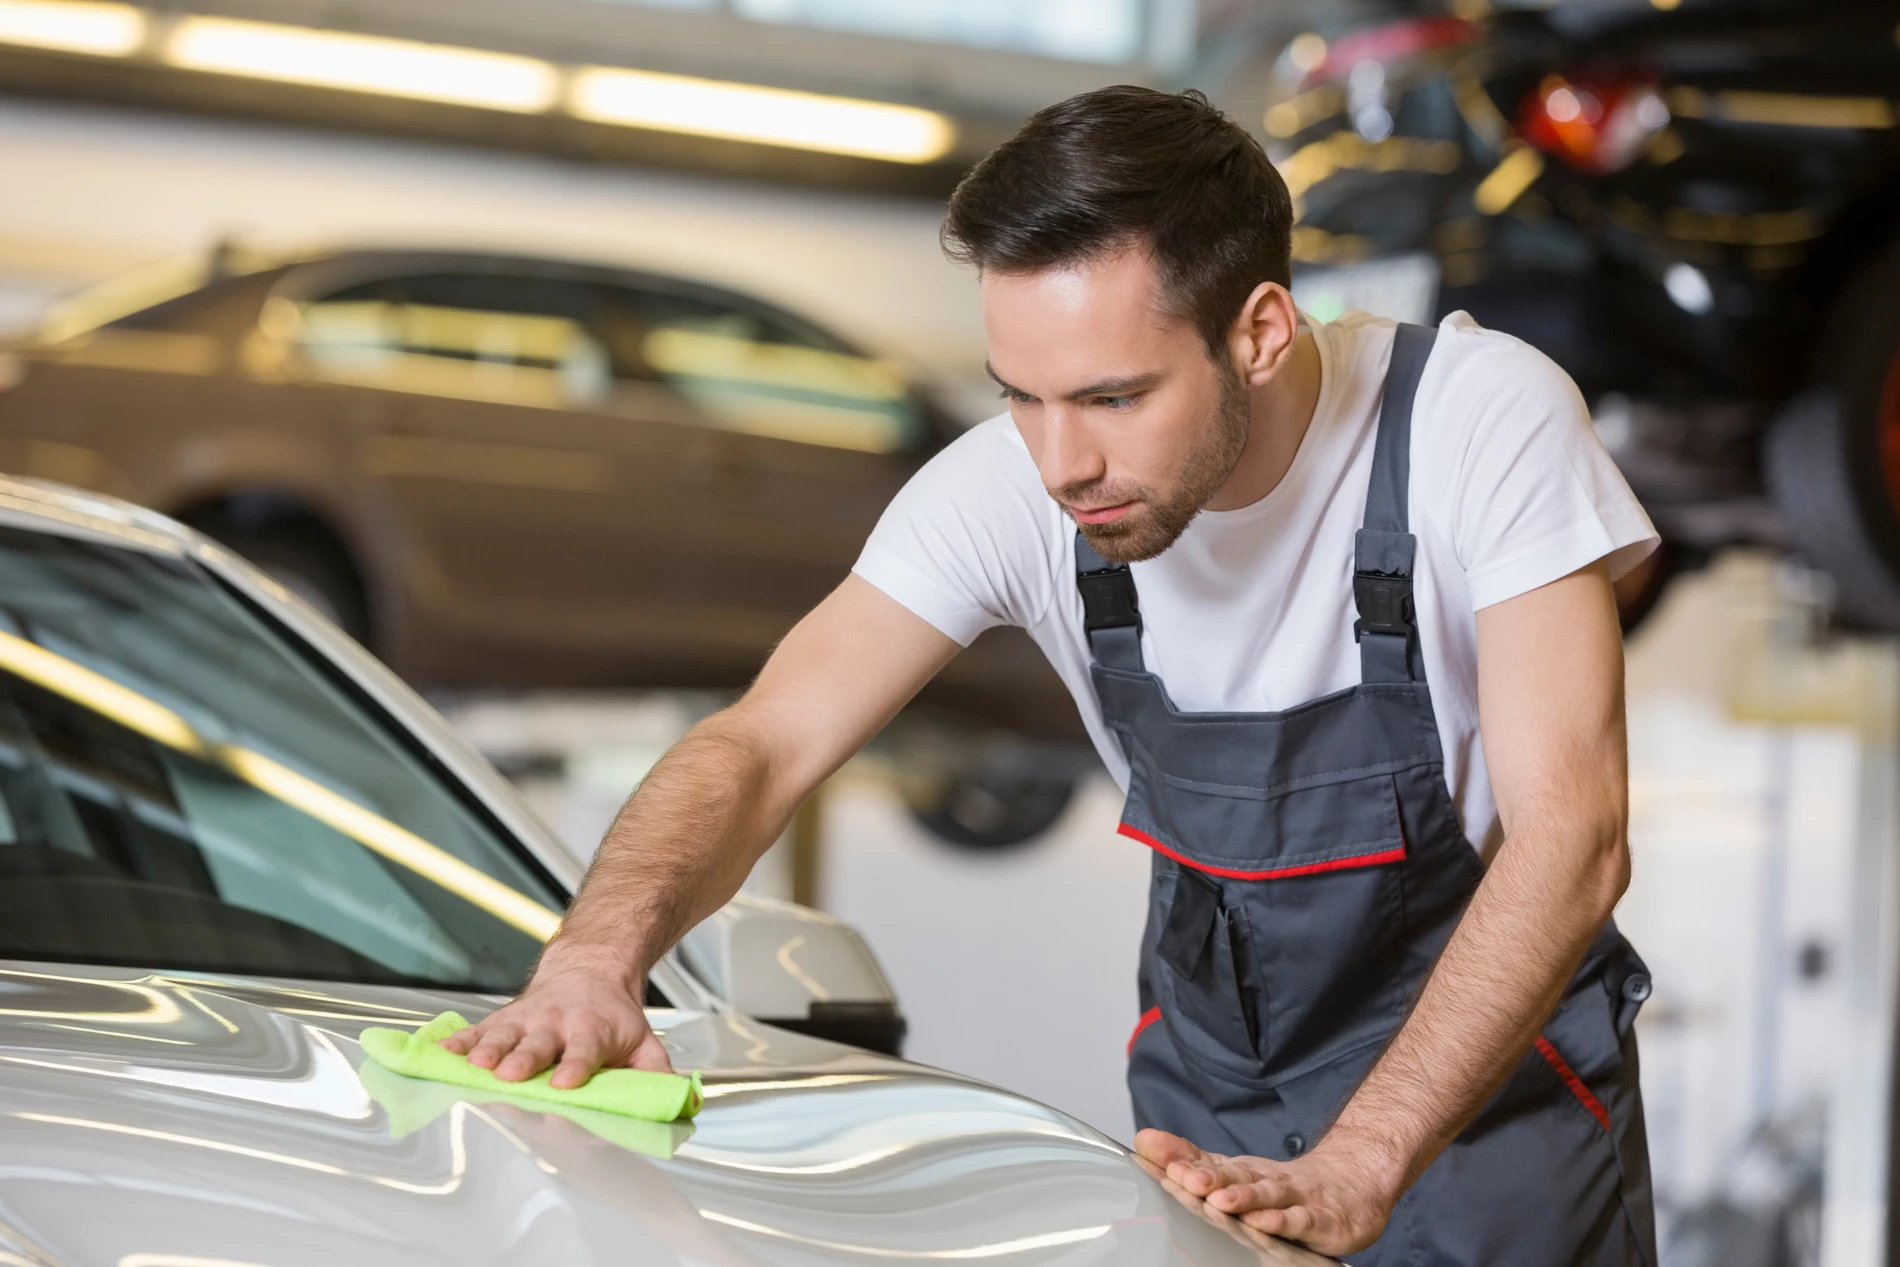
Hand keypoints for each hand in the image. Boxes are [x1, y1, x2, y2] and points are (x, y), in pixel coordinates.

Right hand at [437, 947, 672, 1086]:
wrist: (588, 971)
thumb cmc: (613, 1019)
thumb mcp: (643, 1042)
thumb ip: (657, 1074)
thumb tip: (683, 1102)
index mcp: (592, 1031)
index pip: (585, 1051)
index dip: (576, 1067)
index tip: (565, 1083)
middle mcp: (555, 1024)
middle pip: (538, 1045)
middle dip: (524, 1061)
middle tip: (511, 1076)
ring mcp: (526, 1021)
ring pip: (503, 1036)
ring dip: (487, 1051)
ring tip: (474, 1065)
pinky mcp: (502, 1020)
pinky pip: (474, 1032)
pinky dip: (455, 1043)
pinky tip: (437, 1053)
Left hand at [1134, 1128, 1396, 1256]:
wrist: (1355, 1182)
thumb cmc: (1287, 1185)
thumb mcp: (1238, 1171)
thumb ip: (1191, 1159)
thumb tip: (1145, 1141)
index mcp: (1245, 1171)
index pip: (1213, 1165)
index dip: (1188, 1163)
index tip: (1163, 1162)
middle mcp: (1268, 1181)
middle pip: (1238, 1176)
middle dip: (1211, 1178)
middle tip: (1186, 1178)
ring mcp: (1298, 1199)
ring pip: (1269, 1196)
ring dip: (1245, 1196)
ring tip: (1221, 1199)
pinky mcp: (1323, 1221)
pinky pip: (1302, 1221)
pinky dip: (1284, 1221)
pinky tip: (1266, 1222)